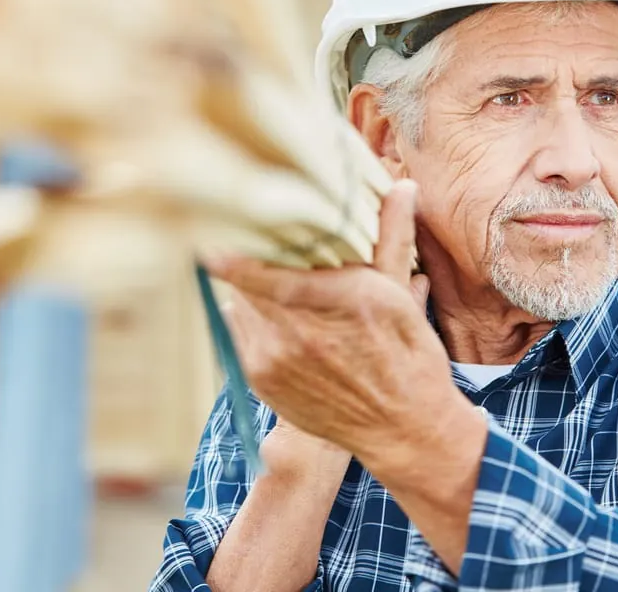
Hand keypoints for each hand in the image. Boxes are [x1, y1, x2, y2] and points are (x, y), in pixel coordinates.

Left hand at [208, 180, 457, 470]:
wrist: (402, 430)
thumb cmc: (409, 358)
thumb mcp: (401, 295)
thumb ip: (392, 236)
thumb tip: (403, 187)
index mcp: (337, 300)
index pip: (264, 271)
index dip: (231, 253)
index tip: (208, 236)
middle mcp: (298, 332)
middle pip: (245, 282)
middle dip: (249, 260)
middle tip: (252, 239)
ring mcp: (274, 359)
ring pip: (240, 305)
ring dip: (251, 293)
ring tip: (272, 286)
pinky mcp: (260, 381)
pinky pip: (239, 334)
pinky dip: (251, 322)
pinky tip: (277, 321)